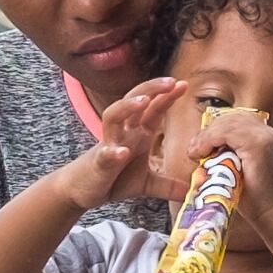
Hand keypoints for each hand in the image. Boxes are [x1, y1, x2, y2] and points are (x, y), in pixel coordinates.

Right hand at [68, 76, 192, 205]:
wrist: (82, 190)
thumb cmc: (113, 179)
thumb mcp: (146, 183)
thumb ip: (168, 185)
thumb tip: (190, 190)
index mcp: (137, 134)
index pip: (153, 109)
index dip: (166, 96)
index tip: (184, 84)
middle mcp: (123, 133)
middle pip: (133, 100)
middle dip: (151, 89)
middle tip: (170, 82)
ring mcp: (108, 145)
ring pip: (113, 116)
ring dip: (127, 107)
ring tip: (143, 101)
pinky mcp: (98, 163)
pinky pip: (104, 154)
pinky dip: (112, 152)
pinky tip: (121, 152)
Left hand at [198, 105, 272, 243]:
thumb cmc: (257, 201)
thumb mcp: (243, 171)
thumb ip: (232, 156)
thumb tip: (206, 148)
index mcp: (270, 139)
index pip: (240, 121)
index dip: (218, 128)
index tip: (201, 144)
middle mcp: (271, 134)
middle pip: (233, 118)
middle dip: (210, 130)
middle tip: (194, 148)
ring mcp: (267, 138)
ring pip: (228, 124)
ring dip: (206, 136)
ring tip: (194, 152)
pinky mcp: (259, 145)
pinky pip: (227, 133)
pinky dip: (209, 140)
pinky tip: (200, 153)